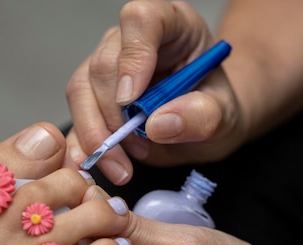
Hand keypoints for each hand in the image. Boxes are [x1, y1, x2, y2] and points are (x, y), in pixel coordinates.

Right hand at [64, 0, 245, 184]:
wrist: (207, 122)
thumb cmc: (216, 107)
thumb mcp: (225, 115)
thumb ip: (202, 115)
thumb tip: (159, 124)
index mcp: (172, 25)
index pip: (142, 20)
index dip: (133, 56)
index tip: (132, 99)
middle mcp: (133, 39)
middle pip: (104, 64)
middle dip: (113, 115)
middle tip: (133, 151)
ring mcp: (109, 65)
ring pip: (81, 90)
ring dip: (96, 134)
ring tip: (121, 167)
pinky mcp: (93, 94)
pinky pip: (76, 115)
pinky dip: (82, 144)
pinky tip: (93, 164)